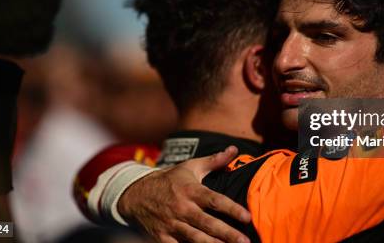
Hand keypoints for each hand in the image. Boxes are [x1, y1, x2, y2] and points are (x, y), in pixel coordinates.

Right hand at [119, 146, 250, 242]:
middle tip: (245, 241)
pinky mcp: (162, 237)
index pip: (215, 200)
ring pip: (195, 238)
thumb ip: (214, 160)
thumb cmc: (170, 179)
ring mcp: (171, 224)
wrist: (136, 194)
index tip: (248, 217)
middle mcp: (182, 208)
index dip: (232, 209)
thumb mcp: (191, 167)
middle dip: (227, 234)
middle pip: (208, 223)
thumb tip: (234, 149)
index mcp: (190, 190)